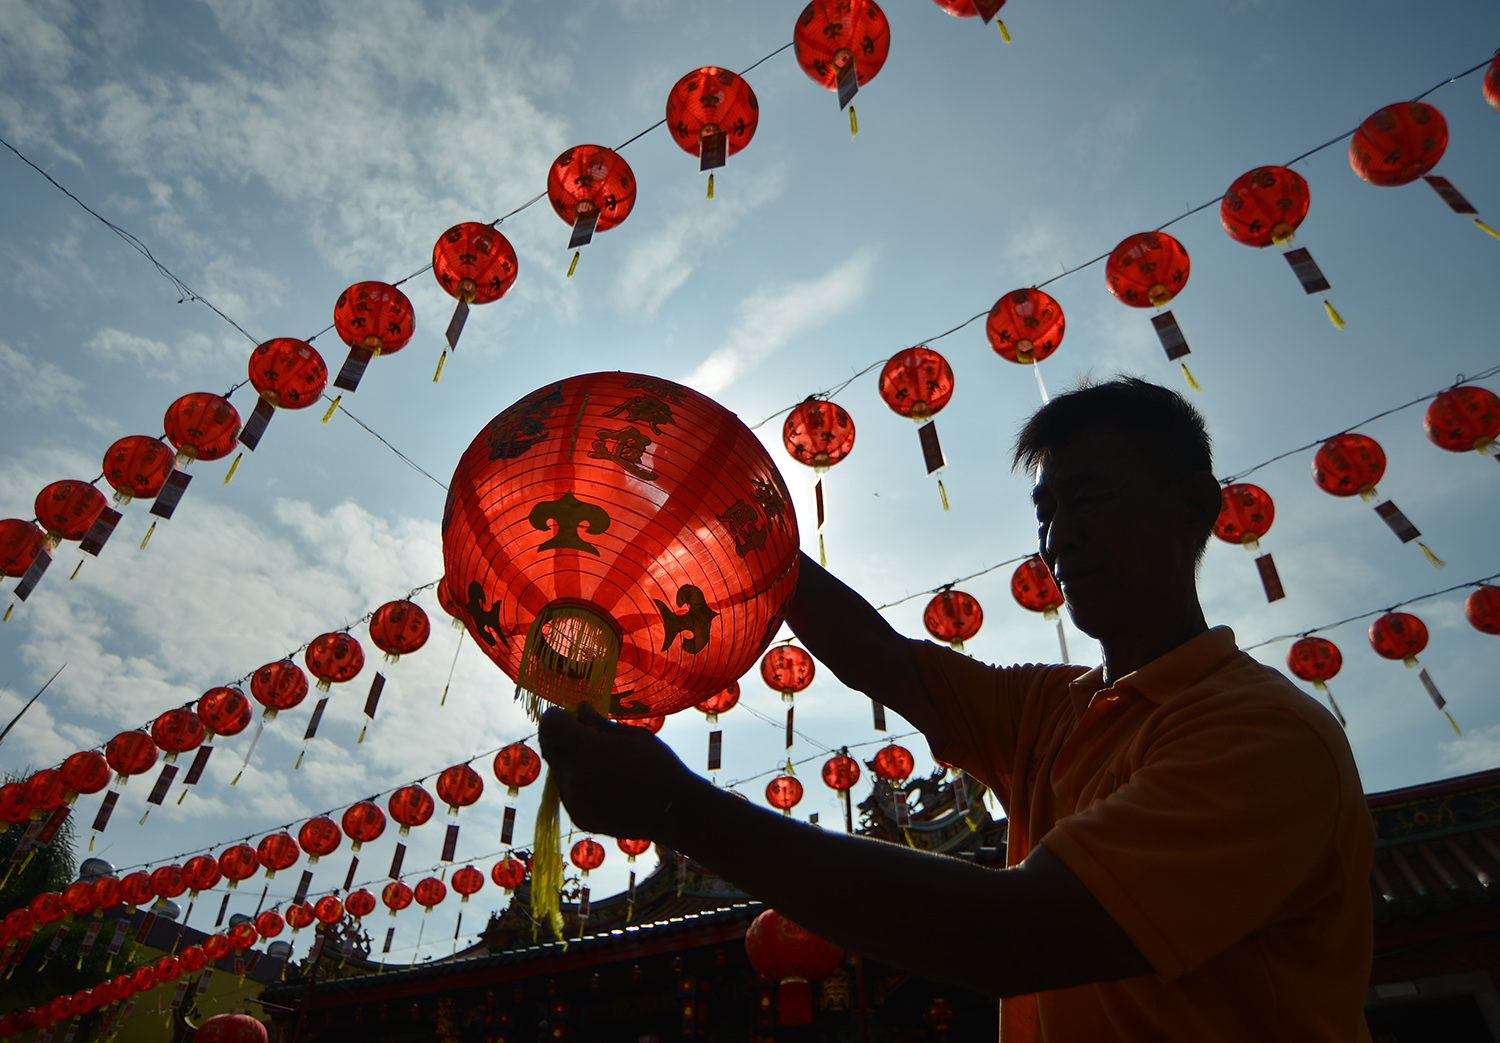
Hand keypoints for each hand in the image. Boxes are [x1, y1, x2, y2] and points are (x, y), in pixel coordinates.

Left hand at [537, 704, 699, 840]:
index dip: (556, 715)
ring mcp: (575, 801)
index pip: (551, 726)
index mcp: (589, 751)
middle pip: (549, 747)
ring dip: (568, 759)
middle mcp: (575, 778)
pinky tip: (600, 779)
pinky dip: (575, 780)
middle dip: (559, 735)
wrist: (674, 811)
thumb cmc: (659, 766)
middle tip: (579, 731)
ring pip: (557, 770)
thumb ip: (600, 723)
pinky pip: (566, 791)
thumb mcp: (633, 735)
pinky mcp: (579, 817)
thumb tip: (581, 709)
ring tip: (596, 758)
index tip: (566, 713)